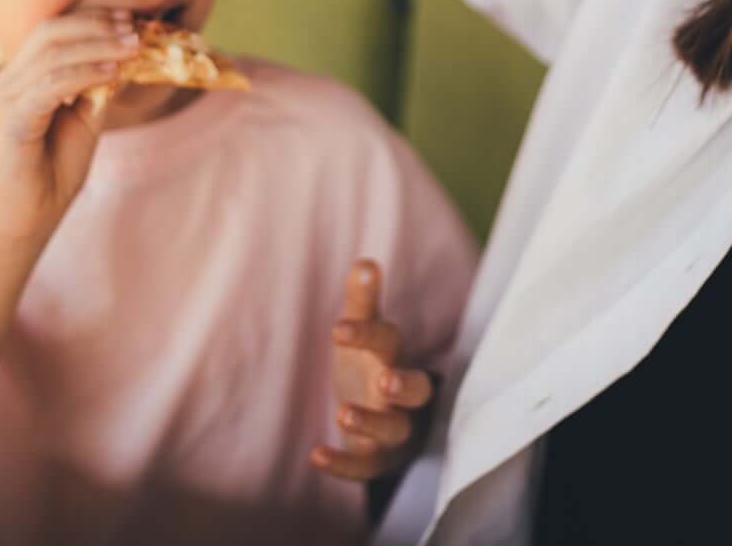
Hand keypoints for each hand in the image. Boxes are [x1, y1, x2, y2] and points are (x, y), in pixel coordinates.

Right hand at [0, 11, 134, 246]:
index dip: (92, 20)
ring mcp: (6, 99)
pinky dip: (83, 74)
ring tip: (132, 48)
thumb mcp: (83, 122)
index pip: (53, 31)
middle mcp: (8, 81)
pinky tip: (112, 74)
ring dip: (97, 46)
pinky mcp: (11, 121)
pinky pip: (48, 85)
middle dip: (96, 26)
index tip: (130, 20)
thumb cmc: (48, 175)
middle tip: (134, 30)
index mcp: (21, 77)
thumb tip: (127, 58)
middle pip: (50, 31)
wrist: (21, 223)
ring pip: (51, 53)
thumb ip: (98, 90)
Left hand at [312, 259, 437, 482]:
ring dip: (371, 423)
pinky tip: (316, 456)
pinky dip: (342, 465)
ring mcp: (392, 432)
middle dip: (403, 385)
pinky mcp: (375, 462)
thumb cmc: (370, 368)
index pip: (390, 342)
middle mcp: (401, 398)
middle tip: (384, 380)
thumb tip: (365, 262)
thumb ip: (363, 302)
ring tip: (343, 413)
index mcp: (395, 358)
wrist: (383, 424)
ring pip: (394, 431)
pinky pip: (364, 468)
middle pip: (416, 391)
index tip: (338, 329)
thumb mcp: (363, 335)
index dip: (368, 335)